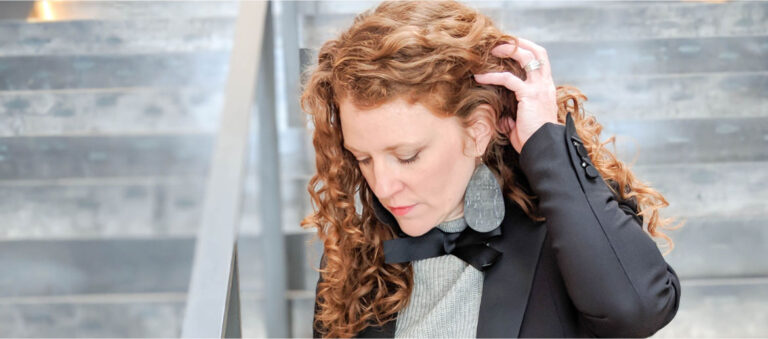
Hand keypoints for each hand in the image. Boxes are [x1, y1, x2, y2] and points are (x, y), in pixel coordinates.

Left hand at [473, 37, 558, 153]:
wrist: (544, 149)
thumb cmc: (533, 140)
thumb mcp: (521, 125)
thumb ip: (512, 116)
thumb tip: (500, 118)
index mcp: (546, 89)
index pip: (540, 61)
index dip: (526, 51)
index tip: (509, 49)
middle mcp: (545, 85)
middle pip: (538, 52)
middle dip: (519, 43)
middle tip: (500, 43)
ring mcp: (539, 88)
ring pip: (527, 57)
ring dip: (508, 50)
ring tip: (490, 51)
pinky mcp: (530, 94)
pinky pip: (509, 79)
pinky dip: (493, 76)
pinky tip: (480, 77)